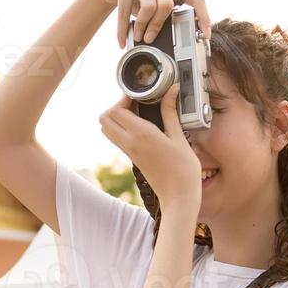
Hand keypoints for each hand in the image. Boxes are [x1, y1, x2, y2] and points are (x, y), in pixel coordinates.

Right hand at [94, 0, 211, 47]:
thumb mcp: (155, 2)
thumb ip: (164, 15)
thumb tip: (171, 40)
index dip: (203, 16)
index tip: (205, 35)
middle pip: (167, 5)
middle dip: (158, 26)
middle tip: (150, 39)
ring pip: (149, 8)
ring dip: (143, 26)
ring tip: (138, 37)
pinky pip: (125, 12)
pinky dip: (123, 30)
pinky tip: (121, 41)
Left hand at [98, 83, 202, 210]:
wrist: (178, 196)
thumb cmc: (183, 169)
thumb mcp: (180, 136)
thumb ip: (171, 112)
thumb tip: (171, 90)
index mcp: (141, 134)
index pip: (116, 110)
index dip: (124, 98)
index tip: (138, 95)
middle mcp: (129, 142)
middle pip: (104, 118)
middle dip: (116, 106)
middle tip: (135, 103)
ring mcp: (128, 151)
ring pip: (107, 129)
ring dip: (116, 118)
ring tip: (138, 113)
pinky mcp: (131, 158)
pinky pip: (117, 139)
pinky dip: (121, 128)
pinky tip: (141, 126)